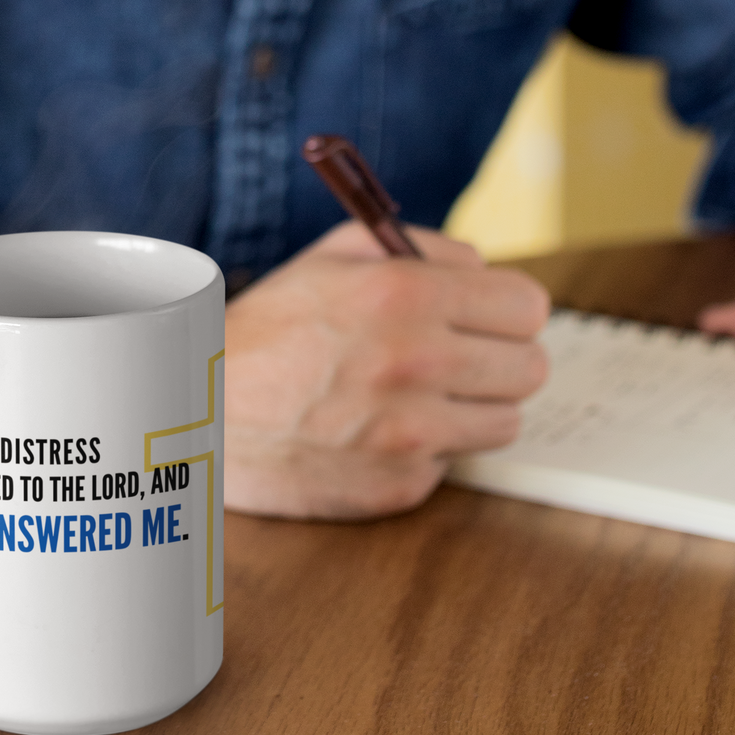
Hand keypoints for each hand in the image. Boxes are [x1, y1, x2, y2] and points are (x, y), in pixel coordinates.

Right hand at [223, 221, 550, 520]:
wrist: (203, 409)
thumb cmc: (272, 326)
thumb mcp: (337, 254)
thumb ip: (424, 248)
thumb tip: (487, 271)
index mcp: (405, 293)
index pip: (528, 307)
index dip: (509, 309)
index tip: (491, 315)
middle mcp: (416, 362)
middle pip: (531, 368)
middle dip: (500, 357)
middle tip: (461, 354)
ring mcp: (410, 433)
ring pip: (506, 421)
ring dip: (473, 406)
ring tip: (420, 392)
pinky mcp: (399, 486)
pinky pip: (453, 462)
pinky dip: (428, 447)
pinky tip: (382, 429)